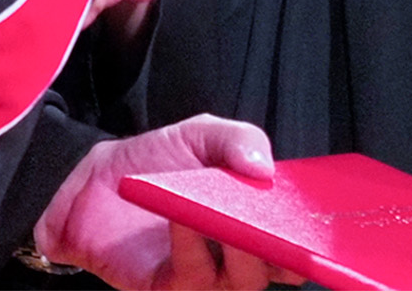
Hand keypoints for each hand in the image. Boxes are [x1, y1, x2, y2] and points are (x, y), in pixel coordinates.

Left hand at [34, 114, 294, 289]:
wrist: (91, 180)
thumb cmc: (153, 162)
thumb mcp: (199, 135)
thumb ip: (237, 140)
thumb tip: (265, 168)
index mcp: (254, 224)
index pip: (297, 242)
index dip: (314, 237)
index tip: (319, 221)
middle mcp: (236, 258)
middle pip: (278, 270)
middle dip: (284, 249)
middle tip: (278, 225)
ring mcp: (203, 278)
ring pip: (240, 282)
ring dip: (239, 249)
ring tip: (228, 216)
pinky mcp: (166, 289)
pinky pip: (190, 278)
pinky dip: (191, 245)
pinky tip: (183, 216)